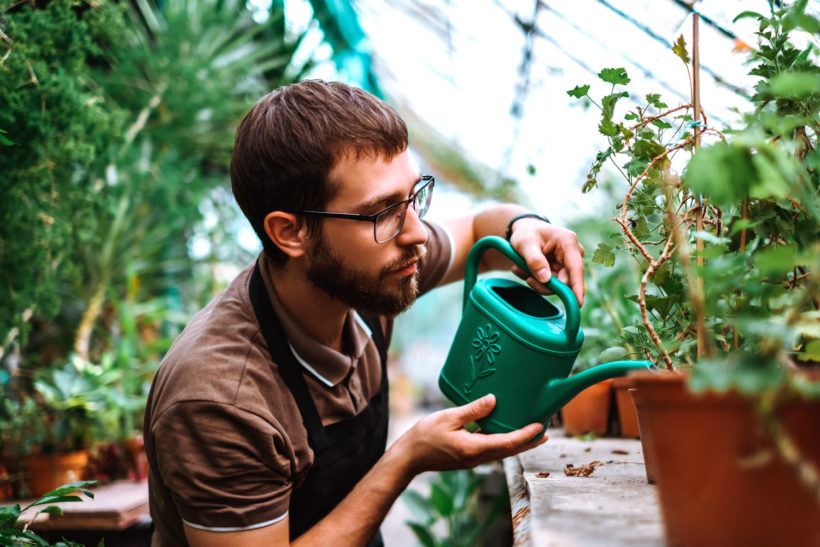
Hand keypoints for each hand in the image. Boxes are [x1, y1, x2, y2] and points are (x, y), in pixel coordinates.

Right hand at [391, 394, 546, 474]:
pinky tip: (504, 434)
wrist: (409, 457)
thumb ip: (472, 410)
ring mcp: (472, 459)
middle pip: (509, 451)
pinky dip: (503, 443)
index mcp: (474, 448)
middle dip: (528, 442)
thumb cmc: (424, 436)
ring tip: (531, 434)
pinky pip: (491, 450)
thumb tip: (493, 400)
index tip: (540, 427)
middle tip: (545, 433)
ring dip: (517, 443)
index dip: (526, 435)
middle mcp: (477, 457)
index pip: (507, 443)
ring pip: (501, 452)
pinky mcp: (467, 457)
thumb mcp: (448, 417)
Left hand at [508, 219, 585, 305]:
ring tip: (519, 269)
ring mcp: (568, 263)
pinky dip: (536, 281)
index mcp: (568, 242)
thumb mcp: (524, 243)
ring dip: (537, 282)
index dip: (578, 287)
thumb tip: (545, 279)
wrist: (525, 231)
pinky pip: (551, 284)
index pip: (576, 268)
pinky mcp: (561, 271)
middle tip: (526, 278)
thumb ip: (534, 260)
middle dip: (544, 284)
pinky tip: (524, 271)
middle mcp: (573, 253)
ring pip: (557, 285)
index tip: (578, 303)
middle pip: (566, 281)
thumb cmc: (526, 233)